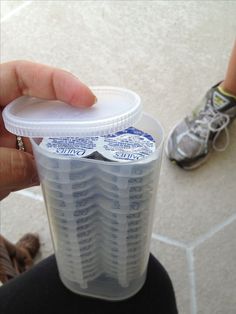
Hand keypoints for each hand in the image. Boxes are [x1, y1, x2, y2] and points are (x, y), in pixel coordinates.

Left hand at [0, 60, 95, 199]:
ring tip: (91, 148)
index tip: (86, 100)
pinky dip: (53, 164)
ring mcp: (4, 138)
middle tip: (96, 124)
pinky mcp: (10, 159)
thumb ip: (7, 166)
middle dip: (67, 112)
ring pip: (42, 132)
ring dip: (64, 140)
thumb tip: (45, 169)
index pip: (21, 76)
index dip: (57, 82)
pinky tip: (69, 171)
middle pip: (38, 102)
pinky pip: (38, 156)